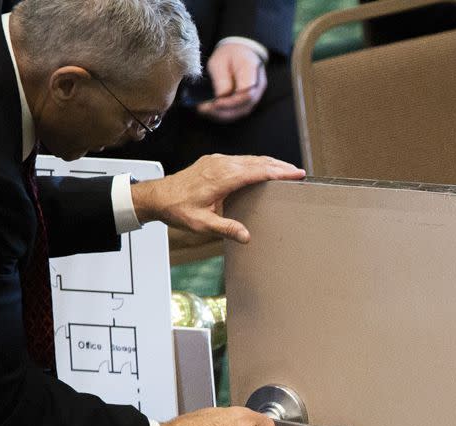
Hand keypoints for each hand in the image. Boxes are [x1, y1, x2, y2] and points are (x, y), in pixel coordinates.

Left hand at [131, 153, 303, 242]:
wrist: (158, 196)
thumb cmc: (178, 209)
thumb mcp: (201, 224)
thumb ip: (225, 229)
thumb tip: (246, 236)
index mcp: (221, 178)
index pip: (257, 171)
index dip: (278, 173)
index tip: (295, 174)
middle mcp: (221, 164)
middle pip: (257, 161)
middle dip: (279, 166)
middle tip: (298, 172)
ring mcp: (217, 161)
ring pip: (250, 158)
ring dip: (269, 163)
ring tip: (286, 170)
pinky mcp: (214, 162)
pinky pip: (241, 159)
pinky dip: (257, 163)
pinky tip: (263, 169)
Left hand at [197, 42, 266, 122]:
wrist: (241, 53)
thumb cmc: (229, 54)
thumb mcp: (220, 60)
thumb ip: (221, 78)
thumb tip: (221, 97)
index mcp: (252, 69)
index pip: (247, 93)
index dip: (232, 102)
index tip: (215, 103)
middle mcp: (258, 86)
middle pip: (244, 106)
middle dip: (224, 111)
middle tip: (204, 109)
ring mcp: (255, 96)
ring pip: (240, 112)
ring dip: (222, 114)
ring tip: (204, 111)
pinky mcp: (248, 102)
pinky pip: (237, 111)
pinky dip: (223, 114)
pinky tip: (210, 112)